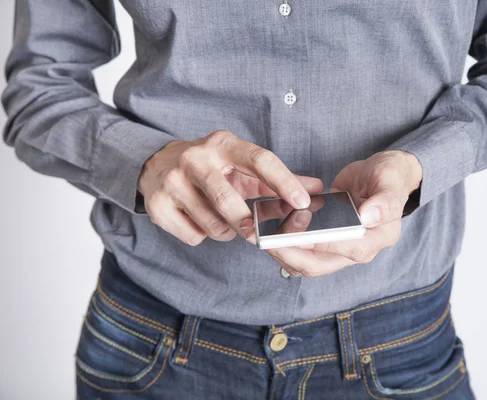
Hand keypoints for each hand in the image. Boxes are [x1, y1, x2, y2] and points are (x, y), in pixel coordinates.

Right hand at [138, 130, 322, 245]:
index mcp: (223, 144)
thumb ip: (276, 178)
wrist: (156, 165)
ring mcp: (173, 180)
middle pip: (227, 200)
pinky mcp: (157, 203)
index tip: (303, 202)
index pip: (259, 159)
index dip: (284, 181)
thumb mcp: (241, 166)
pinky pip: (193, 235)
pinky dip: (203, 236)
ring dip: (226, 231)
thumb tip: (315, 190)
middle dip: (247, 223)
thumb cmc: (210, 168)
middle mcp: (196, 158)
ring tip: (224, 221)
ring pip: (211, 223)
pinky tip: (199, 221)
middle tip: (258, 236)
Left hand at [266, 151, 421, 277]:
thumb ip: (385, 200)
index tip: (299, 234)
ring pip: (306, 263)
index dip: (324, 245)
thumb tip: (369, 217)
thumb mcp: (391, 181)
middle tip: (268, 240)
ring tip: (263, 236)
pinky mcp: (325, 240)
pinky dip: (285, 244)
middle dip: (292, 255)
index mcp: (377, 238)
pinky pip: (302, 250)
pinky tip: (270, 230)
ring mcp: (339, 247)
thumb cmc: (390, 176)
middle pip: (320, 265)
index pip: (350, 249)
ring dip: (284, 253)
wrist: (383, 174)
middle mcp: (359, 249)